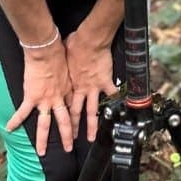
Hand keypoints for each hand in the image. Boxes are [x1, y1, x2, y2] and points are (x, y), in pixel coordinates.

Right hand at [7, 41, 73, 153]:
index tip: (78, 128)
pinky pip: (22, 112)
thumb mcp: (71, 64)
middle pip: (64, 122)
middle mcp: (58, 99)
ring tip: (41, 152)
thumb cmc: (59, 52)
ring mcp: (45, 100)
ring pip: (45, 125)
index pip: (73, 109)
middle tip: (69, 148)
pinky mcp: (31, 97)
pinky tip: (9, 128)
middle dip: (67, 137)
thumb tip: (75, 67)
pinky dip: (15, 120)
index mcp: (68, 90)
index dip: (76, 119)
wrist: (46, 50)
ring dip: (43, 140)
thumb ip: (71, 71)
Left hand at [64, 28, 117, 142]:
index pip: (65, 103)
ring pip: (92, 111)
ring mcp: (93, 87)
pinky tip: (121, 109)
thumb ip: (63, 61)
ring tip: (92, 138)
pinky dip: (117, 101)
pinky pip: (112, 94)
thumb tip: (59, 56)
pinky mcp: (105, 81)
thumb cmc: (75, 44)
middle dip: (73, 128)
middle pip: (76, 112)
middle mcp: (80, 89)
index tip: (61, 123)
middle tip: (71, 140)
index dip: (63, 114)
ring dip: (92, 126)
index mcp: (69, 83)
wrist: (89, 40)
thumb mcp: (63, 54)